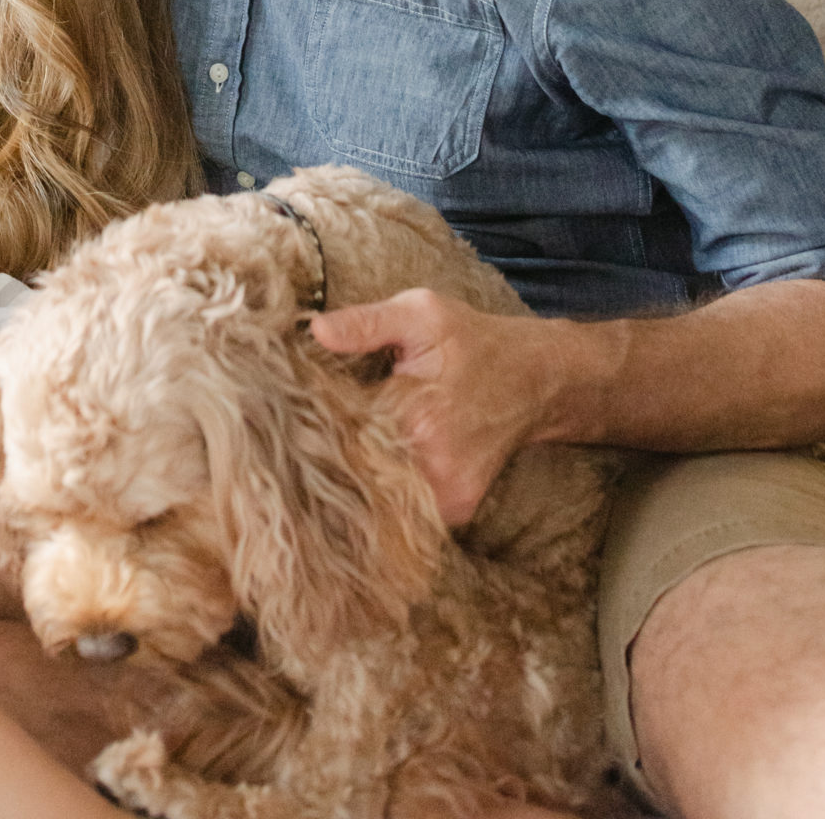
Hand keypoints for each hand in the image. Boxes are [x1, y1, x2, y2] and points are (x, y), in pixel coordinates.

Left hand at [309, 289, 559, 527]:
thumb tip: (316, 330)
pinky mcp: (459, 509)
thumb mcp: (420, 313)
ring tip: (333, 457)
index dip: (310, 423)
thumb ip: (366, 323)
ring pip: (379, 500)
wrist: (534, 378)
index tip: (290, 411)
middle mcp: (433, 464)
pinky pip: (407, 512)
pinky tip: (372, 471)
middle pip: (356, 474)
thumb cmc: (470, 340)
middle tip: (303, 439)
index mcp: (415, 413)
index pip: (339, 432)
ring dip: (355, 481)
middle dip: (328, 458)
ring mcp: (449, 494)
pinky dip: (386, 497)